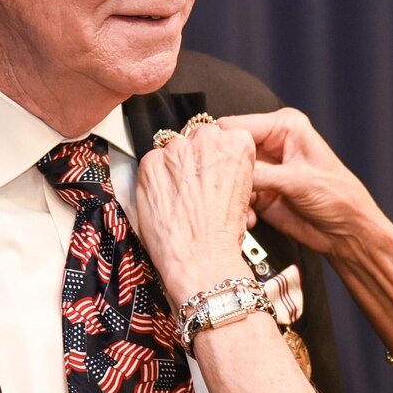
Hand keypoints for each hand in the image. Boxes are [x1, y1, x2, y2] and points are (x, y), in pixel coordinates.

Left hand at [133, 122, 257, 302]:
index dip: (216, 156)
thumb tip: (214, 166)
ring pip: (172, 149)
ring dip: (173, 167)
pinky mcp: (150, 163)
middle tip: (194, 186)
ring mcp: (176, 149)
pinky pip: (151, 163)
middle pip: (197, 136)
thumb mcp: (242, 194)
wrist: (200, 258)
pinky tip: (164, 200)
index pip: (223, 134)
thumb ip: (228, 168)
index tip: (213, 171)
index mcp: (236, 143)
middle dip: (195, 157)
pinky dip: (154, 179)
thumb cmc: (222, 235)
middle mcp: (207, 139)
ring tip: (178, 197)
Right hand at [217, 109, 386, 258]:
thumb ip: (260, 173)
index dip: (223, 143)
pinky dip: (238, 208)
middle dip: (225, 171)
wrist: (347, 232)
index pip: (237, 126)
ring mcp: (264, 169)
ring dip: (232, 193)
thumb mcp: (298, 181)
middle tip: (225, 190)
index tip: (214, 164)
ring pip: (229, 175)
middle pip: (229, 150)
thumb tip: (226, 166)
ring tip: (244, 209)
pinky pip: (236, 196)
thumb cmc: (338, 197)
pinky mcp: (260, 192)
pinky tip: (251, 220)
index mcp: (284, 127)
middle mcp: (271, 144)